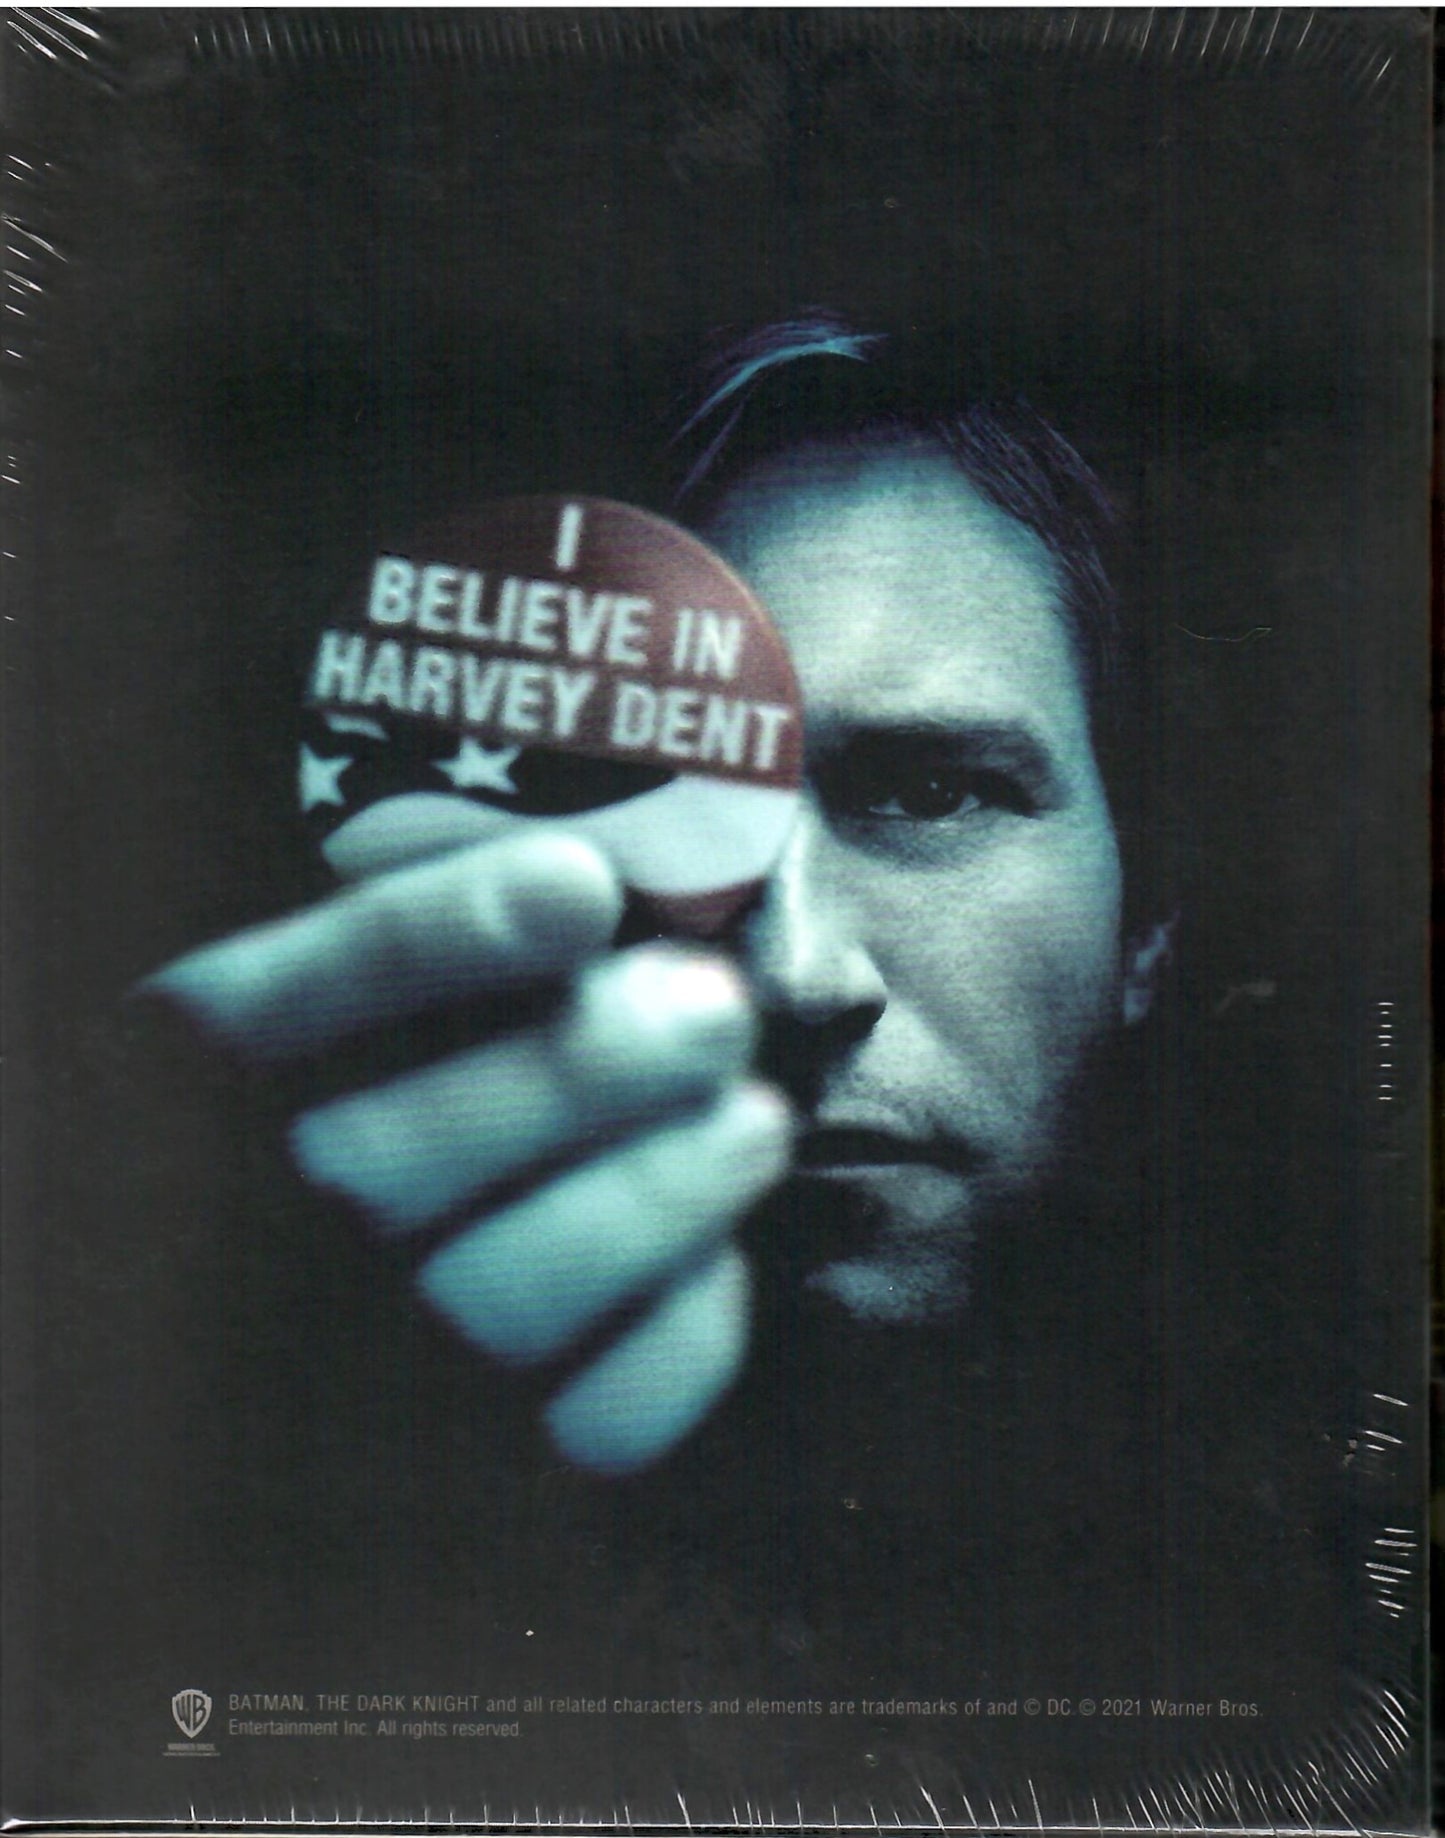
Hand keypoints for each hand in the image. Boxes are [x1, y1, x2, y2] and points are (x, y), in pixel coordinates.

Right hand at [139, 828, 790, 1472]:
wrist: (362, 1321)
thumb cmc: (397, 1085)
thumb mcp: (367, 989)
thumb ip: (429, 926)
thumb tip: (582, 887)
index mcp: (200, 1096)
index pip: (258, 1015)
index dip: (424, 942)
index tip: (578, 886)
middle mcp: (259, 1238)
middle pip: (386, 1170)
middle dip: (582, 1074)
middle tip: (713, 1005)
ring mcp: (365, 1365)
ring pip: (497, 1302)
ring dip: (654, 1195)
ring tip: (751, 1116)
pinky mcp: (486, 1461)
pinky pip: (592, 1427)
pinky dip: (680, 1337)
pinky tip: (716, 1258)